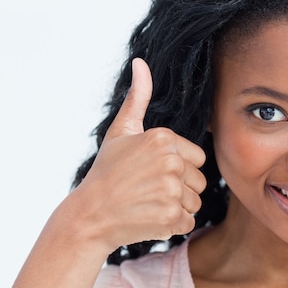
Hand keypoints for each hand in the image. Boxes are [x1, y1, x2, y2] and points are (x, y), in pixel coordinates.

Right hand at [74, 58, 206, 251]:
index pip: (198, 158)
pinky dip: (173, 225)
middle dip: (179, 189)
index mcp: (164, 138)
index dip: (179, 168)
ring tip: (149, 203)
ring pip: (195, 202)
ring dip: (176, 207)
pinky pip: (189, 221)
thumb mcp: (122, 130)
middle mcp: (171, 161)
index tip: (153, 172)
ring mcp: (171, 190)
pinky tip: (150, 218)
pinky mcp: (170, 216)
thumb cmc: (107, 172)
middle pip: (199, 181)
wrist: (89, 215)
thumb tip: (141, 62)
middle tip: (149, 190)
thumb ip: (138, 97)